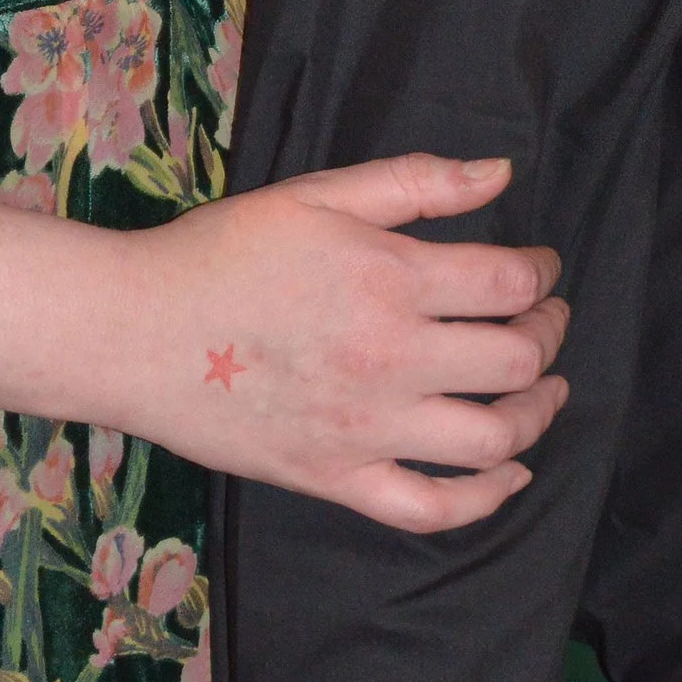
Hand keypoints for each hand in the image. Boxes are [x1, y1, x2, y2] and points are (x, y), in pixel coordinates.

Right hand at [129, 151, 568, 528]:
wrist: (133, 331)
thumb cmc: (223, 252)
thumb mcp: (318, 194)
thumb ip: (416, 182)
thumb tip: (502, 173)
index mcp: (390, 279)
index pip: (511, 284)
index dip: (544, 274)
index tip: (542, 269)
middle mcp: (391, 358)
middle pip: (517, 361)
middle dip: (549, 336)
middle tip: (545, 322)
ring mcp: (367, 429)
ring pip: (492, 439)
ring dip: (537, 415)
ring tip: (544, 392)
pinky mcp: (337, 479)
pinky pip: (433, 508)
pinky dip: (486, 498)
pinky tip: (509, 474)